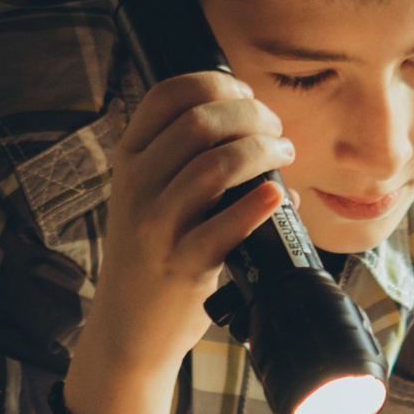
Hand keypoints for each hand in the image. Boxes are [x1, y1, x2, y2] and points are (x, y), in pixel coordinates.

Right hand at [79, 70, 294, 382]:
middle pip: (199, 122)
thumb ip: (191, 162)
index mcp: (130, 160)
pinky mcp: (181, 265)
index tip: (246, 94)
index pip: (167, 95)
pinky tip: (277, 195)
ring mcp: (156, 226)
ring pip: (215, 165)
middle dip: (251, 115)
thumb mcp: (151, 198)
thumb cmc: (154, 254)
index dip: (215, 83)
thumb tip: (266, 137)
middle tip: (276, 130)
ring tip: (284, 155)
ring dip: (262, 151)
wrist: (128, 329)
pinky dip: (257, 205)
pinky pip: (224, 226)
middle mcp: (136, 186)